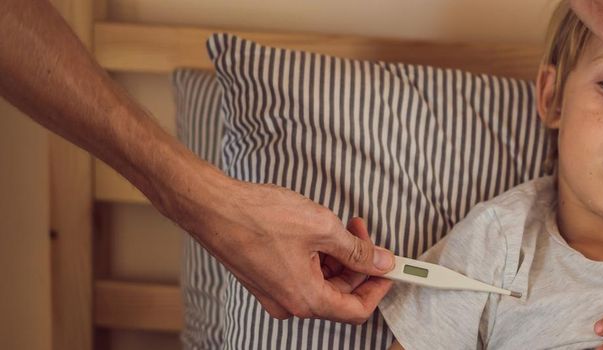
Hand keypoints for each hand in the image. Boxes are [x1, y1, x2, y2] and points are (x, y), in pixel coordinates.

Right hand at [169, 175, 394, 323]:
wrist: (213, 207)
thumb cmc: (258, 217)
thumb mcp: (323, 228)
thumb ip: (357, 250)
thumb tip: (381, 262)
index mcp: (306, 299)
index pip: (357, 310)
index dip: (378, 288)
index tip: (389, 268)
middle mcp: (290, 304)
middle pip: (340, 294)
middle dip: (358, 264)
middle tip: (363, 233)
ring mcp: (276, 293)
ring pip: (322, 282)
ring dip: (338, 256)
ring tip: (342, 225)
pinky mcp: (267, 279)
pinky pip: (303, 274)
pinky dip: (318, 255)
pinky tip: (320, 230)